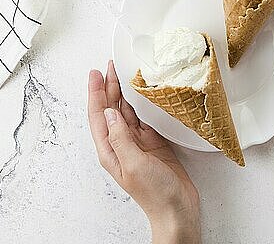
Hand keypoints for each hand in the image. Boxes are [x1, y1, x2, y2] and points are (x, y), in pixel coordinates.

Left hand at [88, 61, 200, 243]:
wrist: (176, 208)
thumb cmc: (155, 193)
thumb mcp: (134, 164)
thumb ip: (121, 138)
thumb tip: (110, 112)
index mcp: (111, 150)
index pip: (99, 116)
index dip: (96, 94)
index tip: (96, 74)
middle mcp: (122, 144)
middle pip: (111, 110)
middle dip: (108, 88)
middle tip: (110, 66)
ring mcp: (138, 143)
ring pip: (127, 112)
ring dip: (124, 93)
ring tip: (123, 74)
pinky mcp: (154, 143)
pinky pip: (145, 119)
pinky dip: (142, 104)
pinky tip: (142, 94)